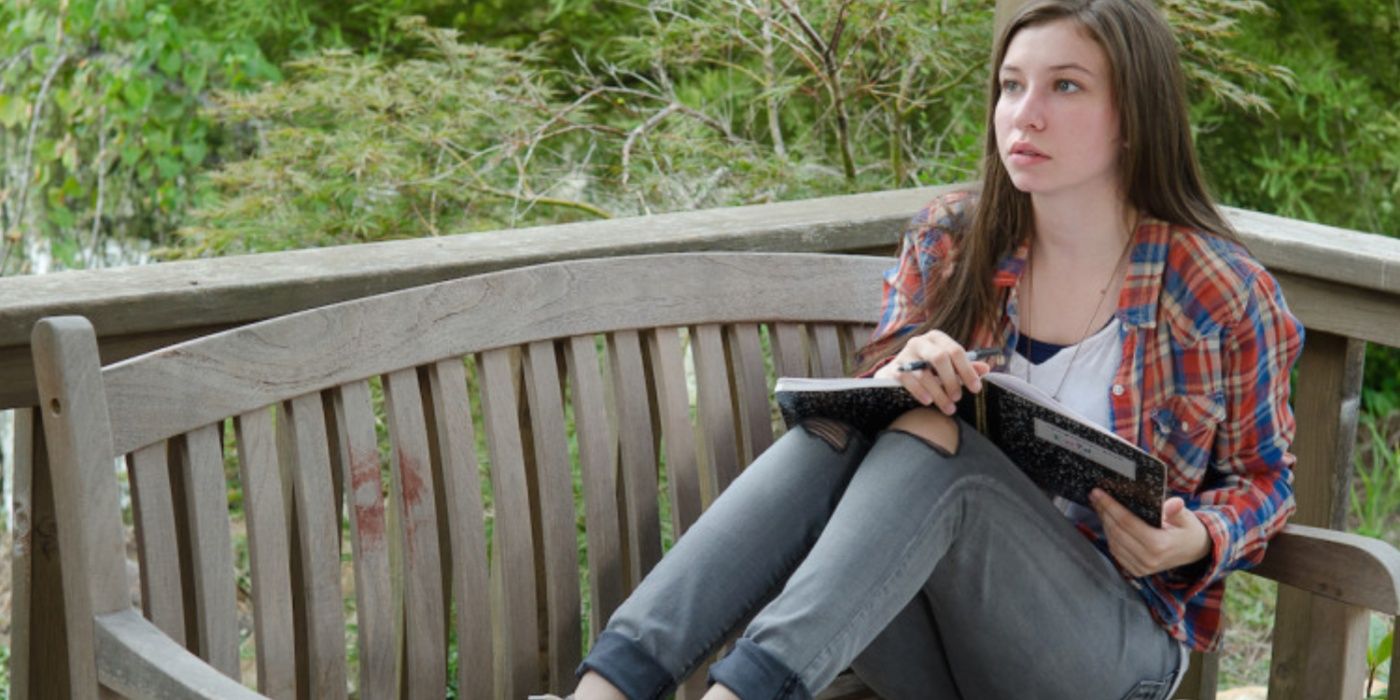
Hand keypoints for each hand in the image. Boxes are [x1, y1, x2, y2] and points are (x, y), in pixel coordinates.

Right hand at [873, 330, 990, 414]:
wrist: (898, 372)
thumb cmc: (928, 367)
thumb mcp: (948, 365)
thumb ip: (965, 366)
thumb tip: (986, 369)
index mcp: (937, 338)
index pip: (956, 350)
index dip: (967, 370)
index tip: (976, 388)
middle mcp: (920, 342)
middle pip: (940, 358)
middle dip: (952, 380)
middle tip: (958, 397)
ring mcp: (905, 355)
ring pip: (924, 374)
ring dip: (939, 393)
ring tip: (948, 407)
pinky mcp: (894, 369)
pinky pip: (909, 381)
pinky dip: (920, 392)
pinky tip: (929, 401)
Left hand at [1089, 489, 1211, 577]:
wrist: (1194, 552)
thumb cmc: (1188, 531)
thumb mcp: (1188, 519)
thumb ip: (1177, 511)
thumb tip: (1175, 503)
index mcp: (1160, 545)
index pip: (1128, 522)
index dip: (1111, 506)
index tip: (1098, 493)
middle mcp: (1148, 559)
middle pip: (1117, 531)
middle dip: (1104, 511)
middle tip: (1095, 495)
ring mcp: (1141, 567)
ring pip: (1113, 541)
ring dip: (1104, 522)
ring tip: (1099, 505)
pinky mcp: (1136, 570)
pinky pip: (1116, 551)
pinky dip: (1109, 535)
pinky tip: (1107, 520)